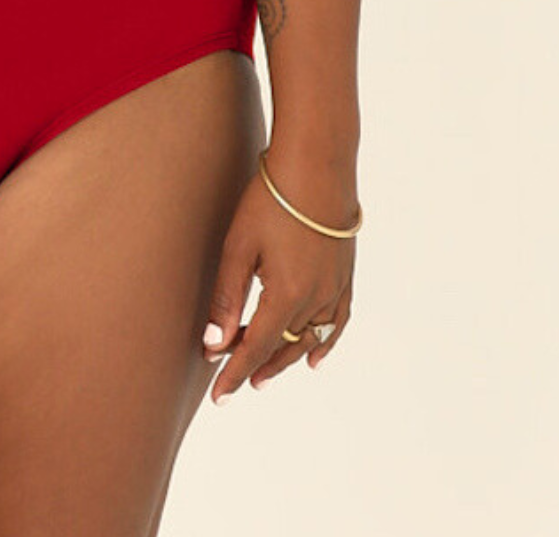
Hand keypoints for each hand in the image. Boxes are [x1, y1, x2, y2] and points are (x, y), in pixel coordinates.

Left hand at [200, 152, 356, 401]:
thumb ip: (227, 297)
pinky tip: (314, 357)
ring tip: (263, 373)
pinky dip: (325, 344)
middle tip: (231, 382)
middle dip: (255, 366)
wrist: (317, 163)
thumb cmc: (271, 199)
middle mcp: (316, 300)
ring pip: (309, 340)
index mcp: (287, 295)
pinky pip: (338, 322)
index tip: (218, 395)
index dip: (235, 372)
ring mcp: (335, 288)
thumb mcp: (239, 246)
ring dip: (285, 358)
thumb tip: (213, 344)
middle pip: (283, 346)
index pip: (257, 347)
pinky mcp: (345, 274)